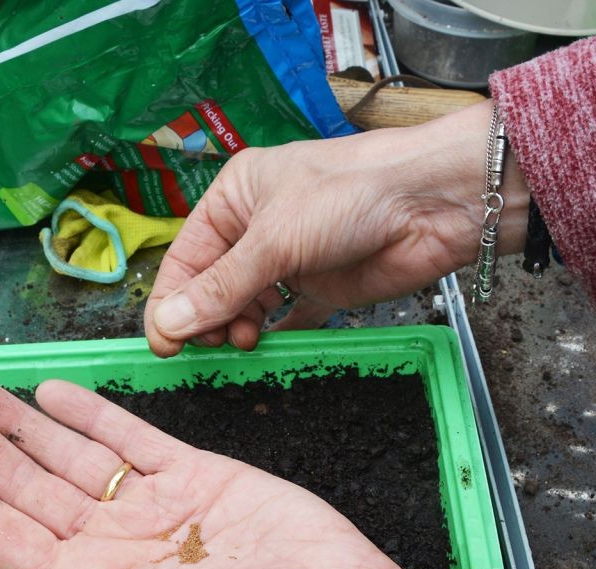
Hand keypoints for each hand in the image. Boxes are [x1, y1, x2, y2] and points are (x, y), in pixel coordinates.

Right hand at [144, 100, 529, 355]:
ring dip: (235, 328)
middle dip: (203, 317)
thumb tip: (168, 325)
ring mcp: (289, 259)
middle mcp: (257, 228)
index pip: (186, 257)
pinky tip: (264, 348)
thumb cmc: (350, 195)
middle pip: (210, 285)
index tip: (165, 342)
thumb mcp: (274, 241)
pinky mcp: (320, 288)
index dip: (171, 301)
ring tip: (242, 341)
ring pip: (243, 305)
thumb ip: (221, 288)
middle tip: (210, 344)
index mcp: (235, 198)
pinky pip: (285, 320)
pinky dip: (271, 336)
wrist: (430, 204)